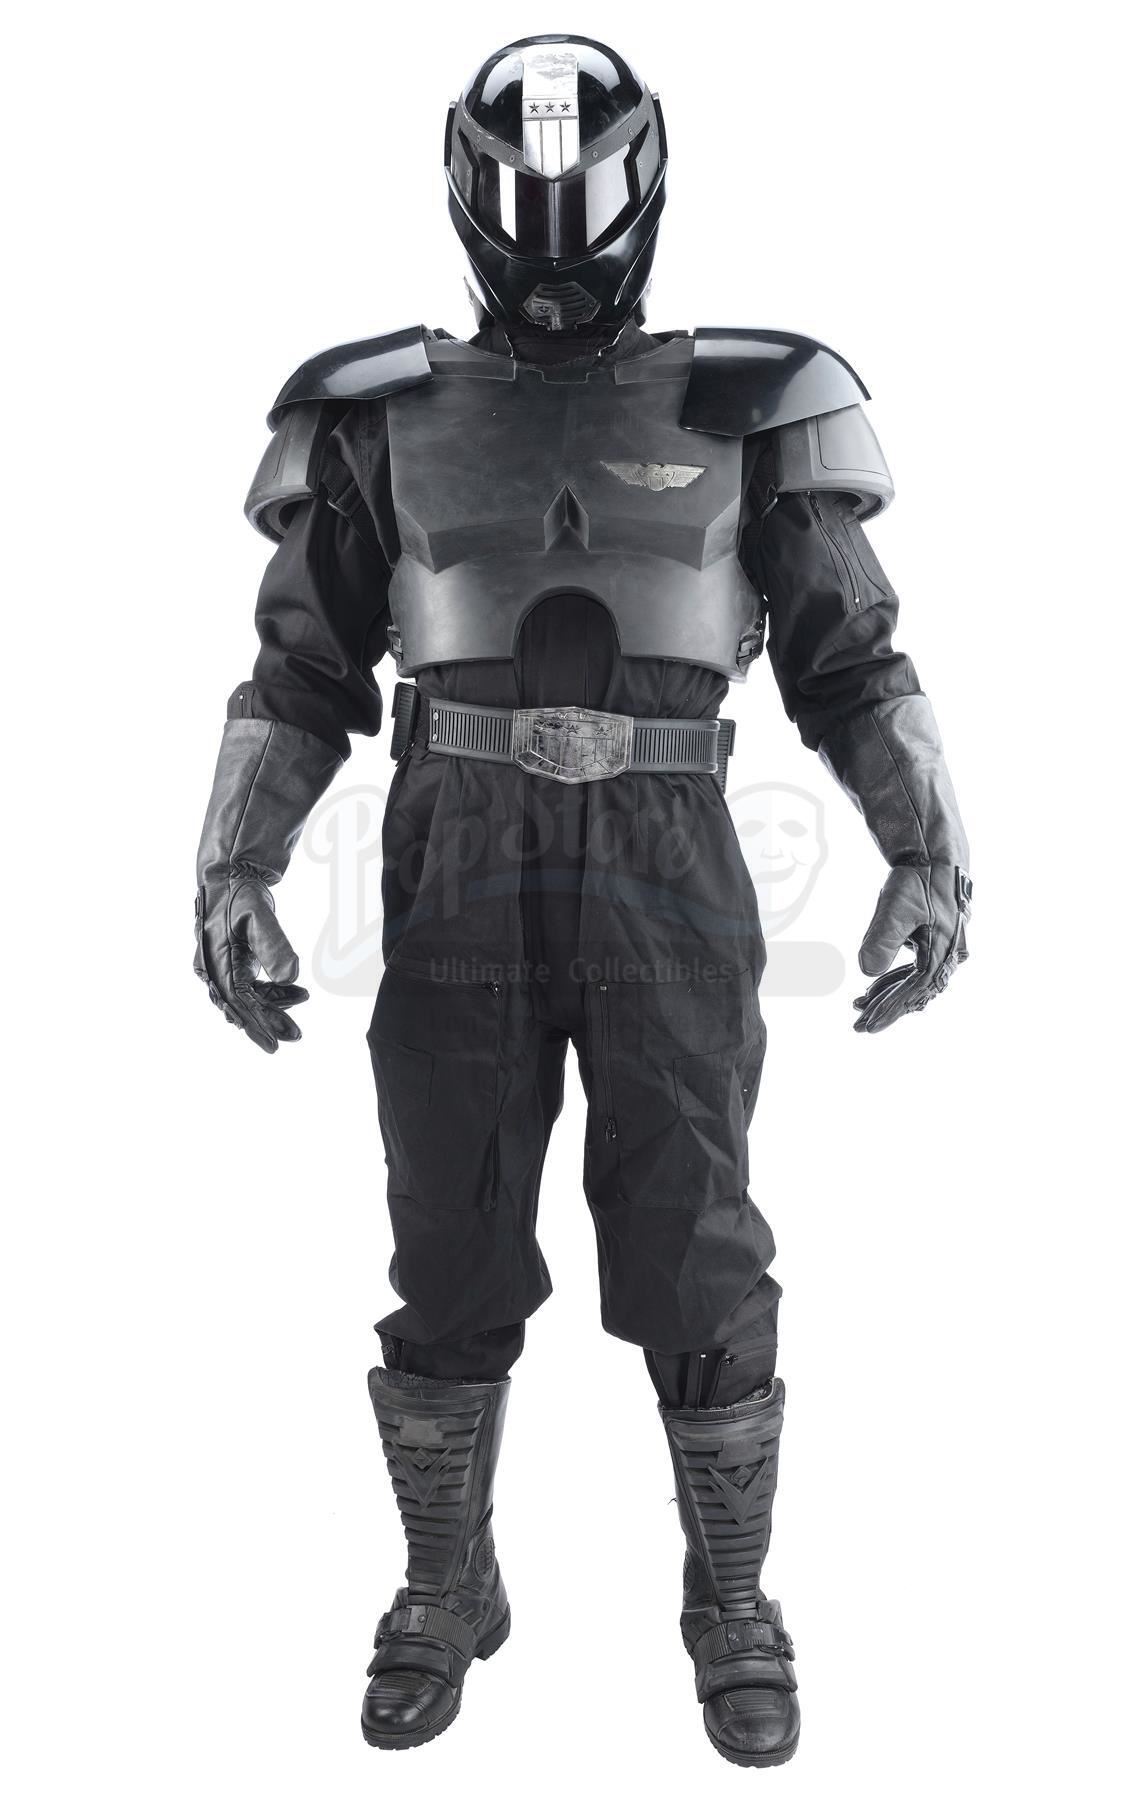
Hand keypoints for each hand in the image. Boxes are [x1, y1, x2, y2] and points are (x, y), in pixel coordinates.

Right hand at [194, 866, 308, 1052]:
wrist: (229, 879)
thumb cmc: (240, 895)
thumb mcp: (260, 916)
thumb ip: (274, 946)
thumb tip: (290, 977)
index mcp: (216, 960)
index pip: (239, 999)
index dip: (258, 1021)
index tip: (276, 1041)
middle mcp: (213, 969)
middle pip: (241, 1005)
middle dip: (267, 1023)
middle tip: (294, 1037)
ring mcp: (220, 968)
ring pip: (245, 998)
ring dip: (272, 1007)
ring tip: (301, 1008)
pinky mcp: (230, 964)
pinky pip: (249, 986)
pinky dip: (271, 991)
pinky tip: (294, 991)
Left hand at [852, 863, 970, 1033]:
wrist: (935, 855)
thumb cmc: (917, 881)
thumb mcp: (895, 909)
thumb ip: (882, 939)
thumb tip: (865, 970)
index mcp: (941, 952)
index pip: (913, 991)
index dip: (891, 1010)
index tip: (868, 1025)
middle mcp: (948, 956)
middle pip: (916, 992)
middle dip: (887, 1009)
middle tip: (859, 1026)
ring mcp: (944, 949)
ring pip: (916, 982)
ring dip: (890, 995)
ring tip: (860, 1005)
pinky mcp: (936, 942)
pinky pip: (916, 969)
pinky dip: (896, 979)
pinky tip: (874, 985)